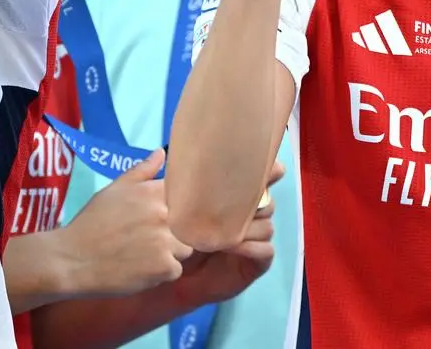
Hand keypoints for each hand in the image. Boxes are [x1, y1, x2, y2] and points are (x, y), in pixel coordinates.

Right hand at [58, 149, 192, 296]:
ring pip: (185, 248)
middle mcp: (165, 214)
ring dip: (171, 253)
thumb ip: (142, 170)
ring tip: (147, 255)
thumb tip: (162, 152)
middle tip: (150, 239)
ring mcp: (166, 242)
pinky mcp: (164, 268)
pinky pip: (176, 270)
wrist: (71, 259)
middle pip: (188, 224)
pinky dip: (162, 273)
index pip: (185, 195)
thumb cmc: (92, 222)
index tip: (166, 215)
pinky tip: (143, 269)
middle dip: (174, 231)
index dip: (178, 206)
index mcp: (155, 192)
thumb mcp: (114, 189)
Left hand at [168, 161, 286, 307]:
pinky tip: (234, 246)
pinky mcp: (256, 263)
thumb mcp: (172, 207)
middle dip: (254, 202)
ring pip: (267, 226)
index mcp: (234, 199)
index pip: (259, 180)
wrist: (167, 279)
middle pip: (267, 202)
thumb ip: (175, 183)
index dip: (266, 172)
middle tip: (234, 204)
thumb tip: (162, 152)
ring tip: (226, 231)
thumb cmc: (170, 240)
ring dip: (249, 227)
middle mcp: (248, 218)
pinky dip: (253, 247)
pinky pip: (266, 250)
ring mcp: (254, 241)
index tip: (266, 167)